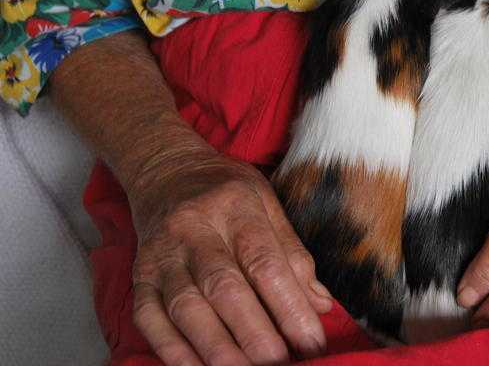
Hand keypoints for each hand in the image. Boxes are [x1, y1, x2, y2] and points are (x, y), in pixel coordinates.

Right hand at [129, 153, 332, 365]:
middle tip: (280, 364)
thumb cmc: (226, 190)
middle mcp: (194, 229)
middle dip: (254, 333)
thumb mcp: (268, 203)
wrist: (166, 170)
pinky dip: (172, 350)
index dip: (289, 306)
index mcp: (236, 207)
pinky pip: (150, 318)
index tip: (311, 341)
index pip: (265, 262)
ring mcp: (162, 254)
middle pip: (224, 287)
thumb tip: (320, 304)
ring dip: (216, 347)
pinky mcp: (139, 276)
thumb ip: (294, 254)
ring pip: (186, 307)